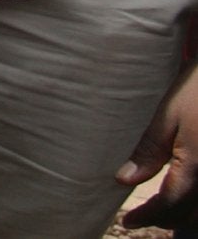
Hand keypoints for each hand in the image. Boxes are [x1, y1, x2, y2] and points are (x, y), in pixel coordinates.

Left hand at [121, 60, 197, 229]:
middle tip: (143, 215)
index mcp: (197, 167)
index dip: (148, 216)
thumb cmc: (196, 91)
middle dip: (167, 219)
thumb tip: (123, 180)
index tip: (127, 222)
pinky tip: (185, 193)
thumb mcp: (167, 116)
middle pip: (191, 215)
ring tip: (162, 208)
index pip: (170, 205)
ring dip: (185, 214)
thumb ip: (148, 151)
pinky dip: (197, 203)